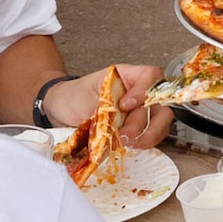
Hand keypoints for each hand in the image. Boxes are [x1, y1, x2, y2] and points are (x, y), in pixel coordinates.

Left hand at [45, 63, 172, 146]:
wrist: (61, 111)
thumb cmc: (71, 97)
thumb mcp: (83, 98)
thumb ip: (102, 111)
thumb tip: (115, 127)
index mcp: (126, 76)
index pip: (150, 75)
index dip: (144, 91)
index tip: (126, 106)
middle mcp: (138, 91)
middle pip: (160, 102)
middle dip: (145, 121)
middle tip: (126, 134)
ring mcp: (140, 110)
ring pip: (161, 120)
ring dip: (148, 135)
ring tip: (128, 143)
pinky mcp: (138, 127)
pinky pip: (152, 134)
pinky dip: (144, 142)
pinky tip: (130, 145)